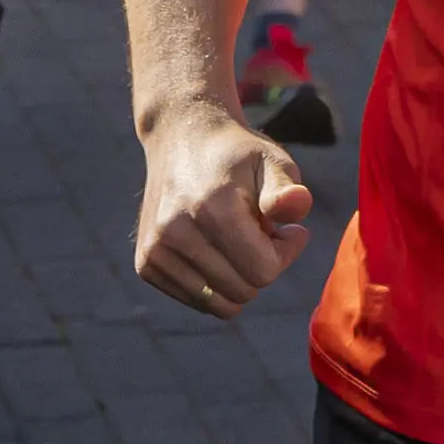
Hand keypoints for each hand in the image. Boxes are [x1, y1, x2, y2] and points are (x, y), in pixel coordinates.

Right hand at [133, 99, 314, 318]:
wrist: (182, 139)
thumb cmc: (237, 155)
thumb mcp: (272, 160)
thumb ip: (288, 189)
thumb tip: (297, 207)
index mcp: (211, 208)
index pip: (264, 272)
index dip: (285, 252)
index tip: (285, 228)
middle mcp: (175, 232)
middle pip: (243, 292)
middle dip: (262, 265)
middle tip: (261, 230)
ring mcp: (155, 251)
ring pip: (219, 304)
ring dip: (239, 277)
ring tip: (238, 239)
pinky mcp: (146, 263)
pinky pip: (197, 301)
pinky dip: (215, 282)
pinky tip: (215, 246)